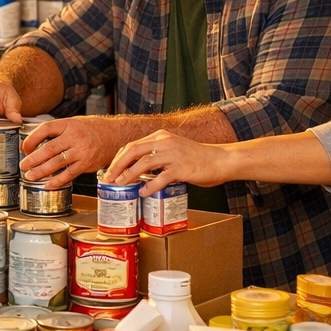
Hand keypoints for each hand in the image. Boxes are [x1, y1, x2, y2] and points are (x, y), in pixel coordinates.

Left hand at [17, 116, 116, 188]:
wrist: (114, 136)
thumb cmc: (91, 129)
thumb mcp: (73, 123)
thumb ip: (56, 131)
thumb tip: (34, 143)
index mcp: (68, 124)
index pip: (45, 129)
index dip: (32, 139)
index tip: (24, 147)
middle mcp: (74, 137)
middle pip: (49, 148)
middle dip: (33, 159)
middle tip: (23, 166)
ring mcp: (81, 151)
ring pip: (57, 162)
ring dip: (41, 171)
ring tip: (30, 176)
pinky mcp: (86, 164)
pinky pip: (69, 174)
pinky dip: (57, 181)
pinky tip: (48, 184)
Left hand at [103, 129, 238, 194]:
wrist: (221, 160)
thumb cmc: (197, 158)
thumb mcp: (174, 150)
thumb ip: (157, 157)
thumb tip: (137, 172)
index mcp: (160, 137)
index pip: (132, 146)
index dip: (118, 159)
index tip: (110, 171)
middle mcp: (165, 142)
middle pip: (133, 151)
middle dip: (117, 166)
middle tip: (108, 179)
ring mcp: (174, 154)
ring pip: (144, 163)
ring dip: (128, 175)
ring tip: (120, 185)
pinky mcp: (183, 168)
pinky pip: (161, 177)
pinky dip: (150, 186)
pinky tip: (143, 193)